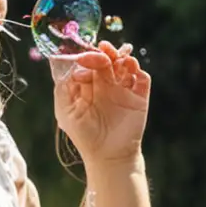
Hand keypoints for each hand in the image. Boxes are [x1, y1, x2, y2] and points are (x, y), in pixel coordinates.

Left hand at [53, 41, 150, 164]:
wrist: (108, 156)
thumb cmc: (84, 136)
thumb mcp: (65, 110)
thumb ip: (63, 87)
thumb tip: (72, 66)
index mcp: (88, 86)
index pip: (88, 63)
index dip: (87, 57)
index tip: (85, 59)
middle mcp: (106, 86)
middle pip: (107, 60)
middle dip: (105, 52)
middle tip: (104, 50)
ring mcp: (123, 90)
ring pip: (125, 65)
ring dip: (122, 57)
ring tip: (118, 57)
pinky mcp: (139, 98)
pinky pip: (142, 78)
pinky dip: (138, 69)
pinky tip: (130, 67)